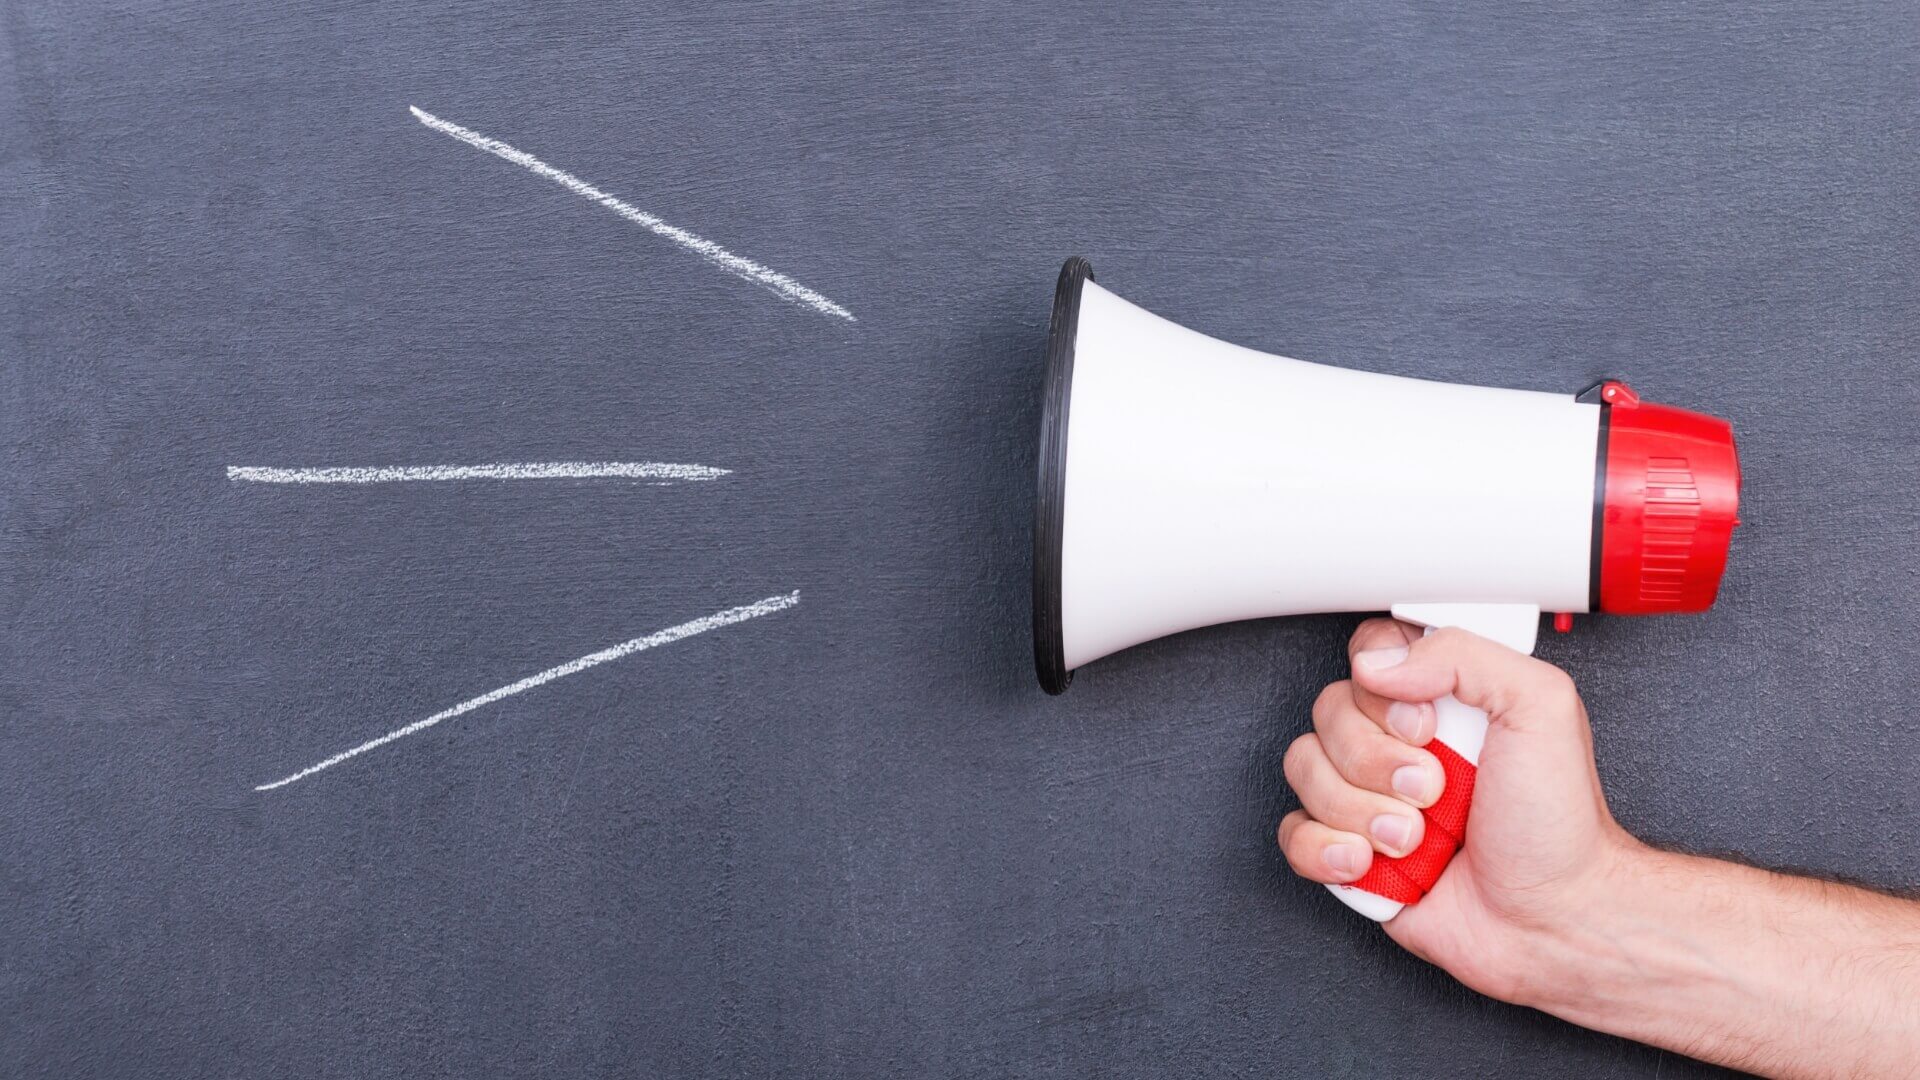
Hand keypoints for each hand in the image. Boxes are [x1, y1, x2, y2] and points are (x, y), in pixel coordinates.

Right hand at [1276, 618, 1637, 1002]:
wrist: (1551, 922)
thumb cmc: (1558, 827)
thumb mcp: (1540, 708)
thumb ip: (1465, 655)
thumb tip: (1380, 661)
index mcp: (1443, 699)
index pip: (1369, 653)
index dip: (1381, 689)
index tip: (1424, 724)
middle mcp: (1401, 742)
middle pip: (1328, 711)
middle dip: (1377, 760)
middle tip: (1431, 789)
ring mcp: (1370, 796)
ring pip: (1304, 769)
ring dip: (1360, 810)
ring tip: (1414, 837)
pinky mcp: (1350, 849)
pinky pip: (1294, 832)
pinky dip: (1327, 849)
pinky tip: (1372, 860)